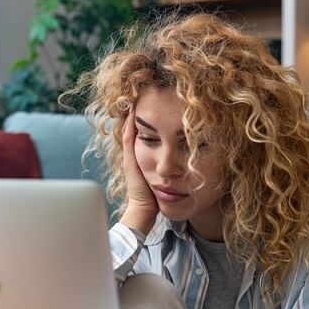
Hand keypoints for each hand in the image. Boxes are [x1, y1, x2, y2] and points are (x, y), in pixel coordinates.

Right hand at [119, 109, 157, 233]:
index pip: (140, 136)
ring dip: (131, 116)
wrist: (145, 209)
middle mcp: (133, 157)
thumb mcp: (161, 179)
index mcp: (140, 160)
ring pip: (129, 131)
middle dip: (137, 116)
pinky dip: (130, 123)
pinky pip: (129, 137)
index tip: (150, 108)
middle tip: (141, 99)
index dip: (144, 122)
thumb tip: (180, 163)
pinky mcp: (130, 160)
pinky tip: (133, 111)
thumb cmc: (155, 197)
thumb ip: (167, 170)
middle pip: (133, 131)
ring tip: (135, 100)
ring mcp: (130, 157)